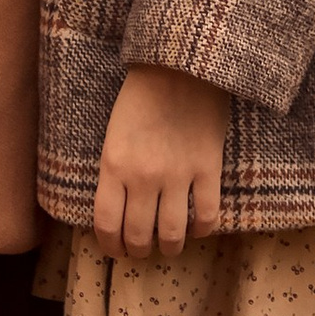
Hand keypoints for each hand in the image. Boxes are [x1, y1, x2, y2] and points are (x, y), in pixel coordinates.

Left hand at [94, 64, 230, 258]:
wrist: (180, 65)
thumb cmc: (141, 95)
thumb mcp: (114, 133)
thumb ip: (115, 171)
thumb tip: (119, 206)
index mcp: (113, 166)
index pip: (106, 224)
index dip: (111, 246)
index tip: (116, 250)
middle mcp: (143, 177)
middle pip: (139, 235)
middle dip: (139, 250)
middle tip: (142, 250)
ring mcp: (178, 175)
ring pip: (172, 234)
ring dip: (170, 247)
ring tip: (170, 247)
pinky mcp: (208, 168)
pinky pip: (206, 215)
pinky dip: (202, 230)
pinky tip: (198, 229)